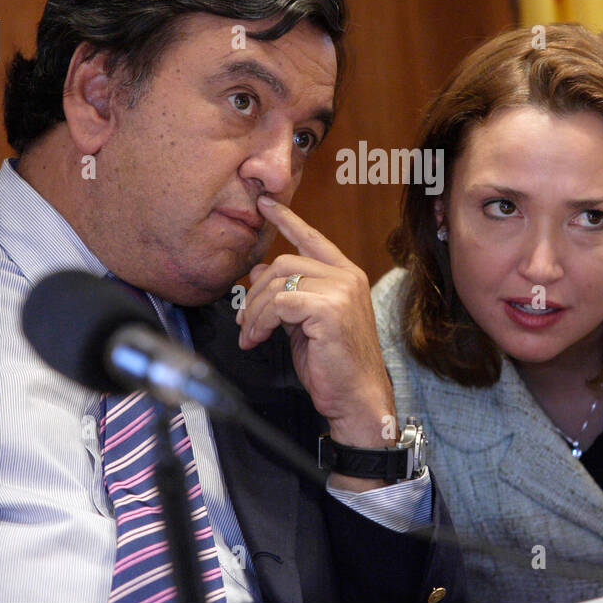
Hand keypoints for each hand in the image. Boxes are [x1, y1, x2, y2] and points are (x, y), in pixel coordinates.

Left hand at [236, 197, 396, 490]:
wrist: (358, 398)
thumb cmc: (333, 364)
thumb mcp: (304, 322)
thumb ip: (287, 294)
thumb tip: (258, 271)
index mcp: (346, 275)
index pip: (313, 238)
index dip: (287, 219)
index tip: (266, 204)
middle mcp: (346, 277)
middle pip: (284, 262)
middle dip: (256, 292)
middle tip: (245, 320)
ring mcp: (340, 290)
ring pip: (278, 282)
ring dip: (255, 311)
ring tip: (251, 334)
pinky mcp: (329, 309)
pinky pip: (279, 303)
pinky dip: (260, 322)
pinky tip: (257, 339)